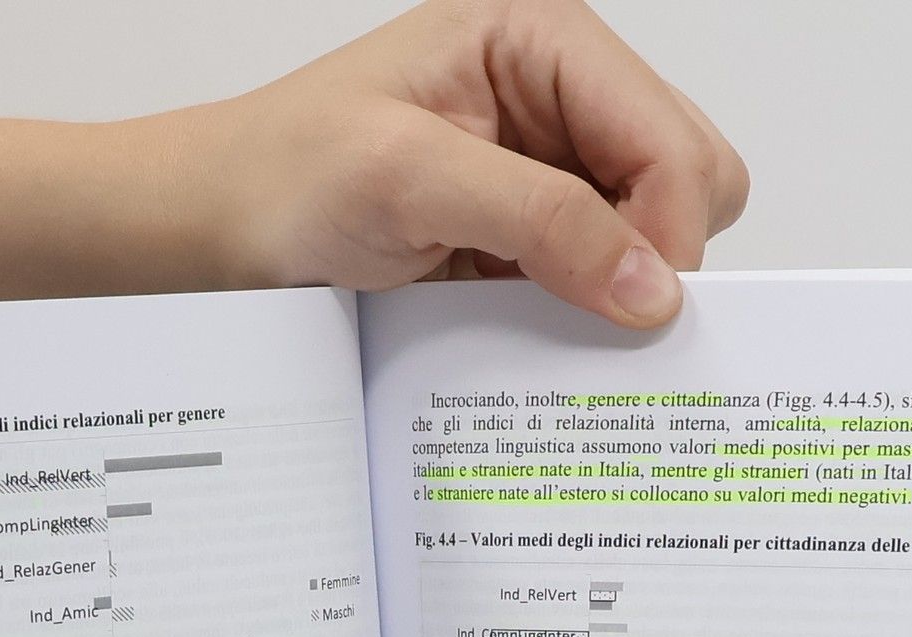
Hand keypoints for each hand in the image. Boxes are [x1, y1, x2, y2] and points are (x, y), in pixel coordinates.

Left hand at [200, 0, 748, 326]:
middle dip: (654, 256)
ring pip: (655, 237)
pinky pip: (602, 277)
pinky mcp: (533, 228)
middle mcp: (563, 91)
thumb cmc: (290, 175)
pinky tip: (531, 324)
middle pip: (688, 182)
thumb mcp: (412, 182)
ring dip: (616, 289)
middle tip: (585, 310)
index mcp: (544, 37)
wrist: (223, 226)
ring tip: (539, 312)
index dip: (668, 231)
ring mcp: (552, 162)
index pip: (671, 139)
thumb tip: (652, 287)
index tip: (637, 310)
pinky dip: (584, 312)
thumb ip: (542, 221)